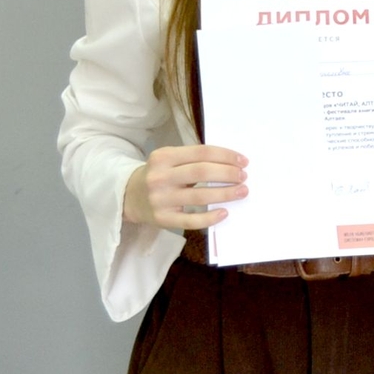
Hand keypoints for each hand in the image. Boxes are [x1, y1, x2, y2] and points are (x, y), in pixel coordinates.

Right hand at [124, 143, 247, 230]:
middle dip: (228, 173)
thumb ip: (192, 159)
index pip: (201, 153)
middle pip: (202, 172)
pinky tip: (224, 212)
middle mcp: (160, 177)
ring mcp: (161, 199)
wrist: (129, 197)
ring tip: (242, 191)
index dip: (225, 156)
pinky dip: (210, 217)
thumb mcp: (168, 160)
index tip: (243, 161)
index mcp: (163, 156)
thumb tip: (230, 163)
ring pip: (199, 196)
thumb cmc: (158, 175)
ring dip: (225, 193)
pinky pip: (191, 220)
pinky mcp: (163, 219)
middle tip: (243, 176)